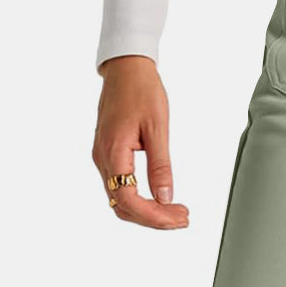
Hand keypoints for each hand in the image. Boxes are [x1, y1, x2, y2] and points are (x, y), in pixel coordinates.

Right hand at [92, 56, 189, 229]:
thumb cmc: (141, 90)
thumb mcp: (157, 128)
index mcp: (113, 152)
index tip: (179, 216)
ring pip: (120, 200)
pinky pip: (120, 187)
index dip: (154, 216)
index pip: (129, 200)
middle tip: (182, 217)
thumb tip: (165, 197)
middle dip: (153, 219)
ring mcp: (103, 157)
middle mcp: (103, 159)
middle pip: (123, 207)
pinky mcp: (108, 154)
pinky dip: (140, 200)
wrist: (125, 68)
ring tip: (175, 212)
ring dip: (147, 212)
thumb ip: (160, 166)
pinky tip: (159, 199)